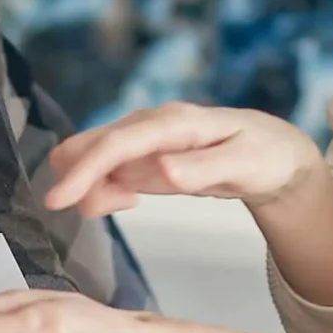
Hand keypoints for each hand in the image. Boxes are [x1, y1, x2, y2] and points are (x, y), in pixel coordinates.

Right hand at [43, 102, 325, 217]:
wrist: (274, 153)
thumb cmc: (264, 155)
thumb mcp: (244, 165)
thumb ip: (203, 168)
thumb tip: (162, 170)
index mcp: (175, 122)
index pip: (119, 143)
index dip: (85, 168)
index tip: (57, 199)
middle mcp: (152, 124)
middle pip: (95, 146)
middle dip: (80, 179)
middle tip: (96, 210)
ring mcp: (143, 138)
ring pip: (95, 159)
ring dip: (95, 187)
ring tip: (127, 204)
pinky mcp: (141, 154)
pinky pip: (107, 170)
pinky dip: (104, 188)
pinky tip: (126, 200)